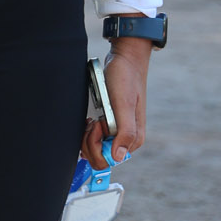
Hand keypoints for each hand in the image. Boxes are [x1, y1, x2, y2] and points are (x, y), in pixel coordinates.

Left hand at [83, 39, 150, 169]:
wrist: (125, 60)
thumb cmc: (125, 78)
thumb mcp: (124, 104)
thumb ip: (125, 131)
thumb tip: (118, 157)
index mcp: (133, 139)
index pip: (108, 161)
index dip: (96, 146)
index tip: (97, 125)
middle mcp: (126, 139)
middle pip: (99, 157)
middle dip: (89, 142)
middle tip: (93, 121)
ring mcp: (117, 132)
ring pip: (94, 149)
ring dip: (87, 136)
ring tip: (91, 118)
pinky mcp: (110, 125)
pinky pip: (94, 139)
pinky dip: (87, 132)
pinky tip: (90, 119)